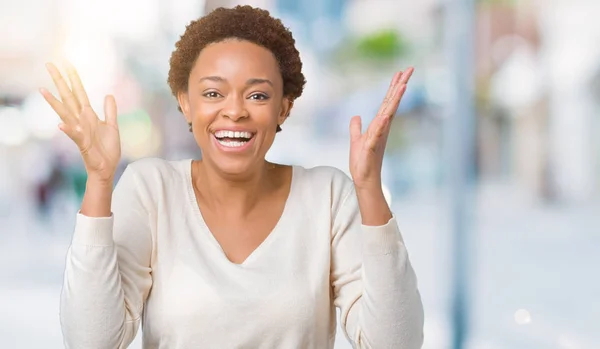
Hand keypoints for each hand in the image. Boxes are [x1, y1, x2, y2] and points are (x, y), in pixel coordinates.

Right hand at [41, 62, 120, 182]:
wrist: (107, 167)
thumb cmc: (107, 148)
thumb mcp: (112, 126)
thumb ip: (110, 111)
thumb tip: (108, 94)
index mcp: (88, 115)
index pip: (79, 92)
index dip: (74, 78)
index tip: (67, 63)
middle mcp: (80, 120)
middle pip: (68, 97)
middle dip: (59, 81)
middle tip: (49, 64)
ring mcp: (79, 130)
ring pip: (65, 113)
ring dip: (54, 102)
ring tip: (42, 90)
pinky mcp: (82, 143)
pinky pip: (74, 135)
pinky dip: (68, 129)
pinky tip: (60, 123)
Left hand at [349, 68, 413, 190]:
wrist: (363, 179)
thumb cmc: (362, 161)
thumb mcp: (357, 140)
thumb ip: (356, 127)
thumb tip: (356, 116)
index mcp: (379, 124)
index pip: (387, 102)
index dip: (393, 87)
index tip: (400, 73)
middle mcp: (382, 127)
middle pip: (392, 102)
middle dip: (400, 85)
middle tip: (410, 69)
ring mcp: (379, 135)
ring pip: (388, 113)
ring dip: (395, 99)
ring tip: (403, 85)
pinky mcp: (372, 146)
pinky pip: (378, 132)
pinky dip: (382, 122)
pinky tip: (386, 113)